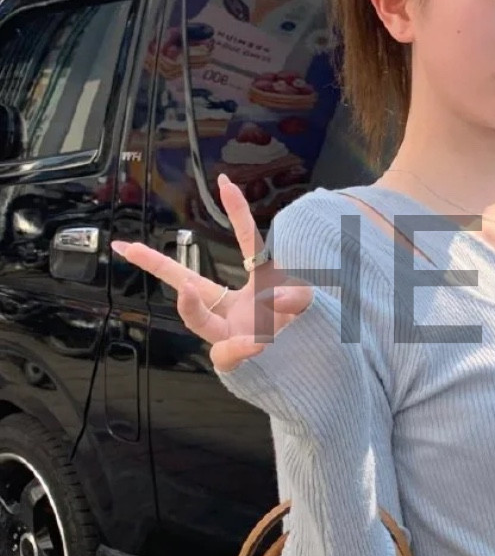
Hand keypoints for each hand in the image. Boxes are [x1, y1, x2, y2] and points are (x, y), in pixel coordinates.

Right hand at [111, 175, 312, 373]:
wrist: (298, 372)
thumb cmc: (294, 337)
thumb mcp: (305, 312)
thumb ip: (297, 298)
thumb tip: (278, 297)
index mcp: (255, 286)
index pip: (248, 243)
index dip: (238, 213)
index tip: (226, 183)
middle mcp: (234, 308)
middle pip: (188, 282)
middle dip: (157, 264)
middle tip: (129, 246)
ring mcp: (229, 333)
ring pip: (203, 321)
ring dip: (196, 310)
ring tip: (217, 296)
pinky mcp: (232, 359)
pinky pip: (228, 354)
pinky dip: (239, 349)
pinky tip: (255, 344)